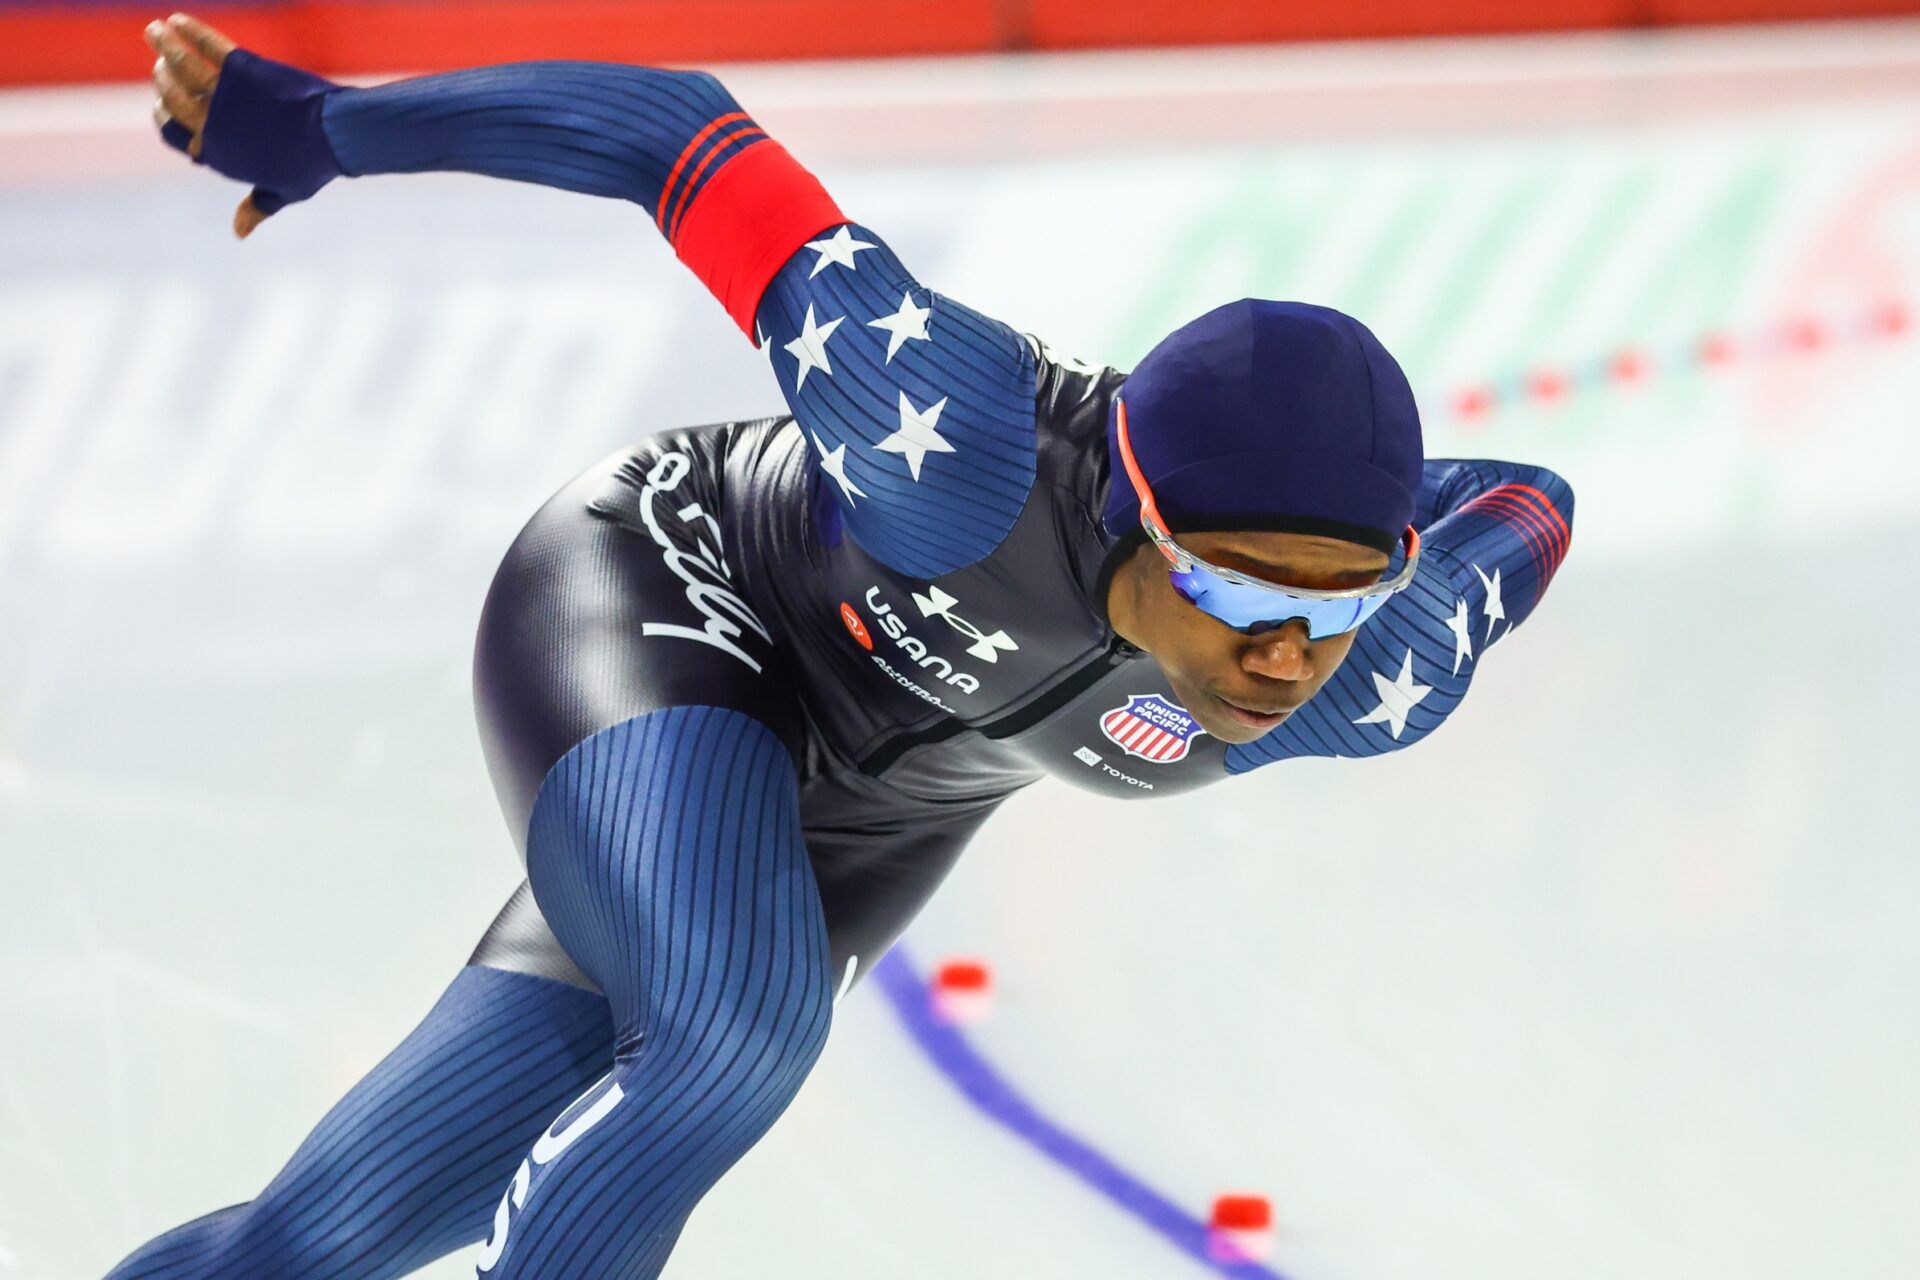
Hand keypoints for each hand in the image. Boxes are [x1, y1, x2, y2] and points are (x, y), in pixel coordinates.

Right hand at [142, 12, 344, 237]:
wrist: (334, 135)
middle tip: (160, 66)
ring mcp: (224, 96)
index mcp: (218, 154)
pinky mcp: (240, 69)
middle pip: (172, 98)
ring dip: (162, 44)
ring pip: (179, 66)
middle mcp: (212, 124)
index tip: (160, 104)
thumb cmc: (311, 165)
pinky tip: (176, 20)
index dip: (163, 118)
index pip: (174, 135)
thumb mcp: (282, 192)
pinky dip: (189, 31)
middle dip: (162, 80)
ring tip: (155, 30)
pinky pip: (206, 45)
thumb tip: (238, 233)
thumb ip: (255, 207)